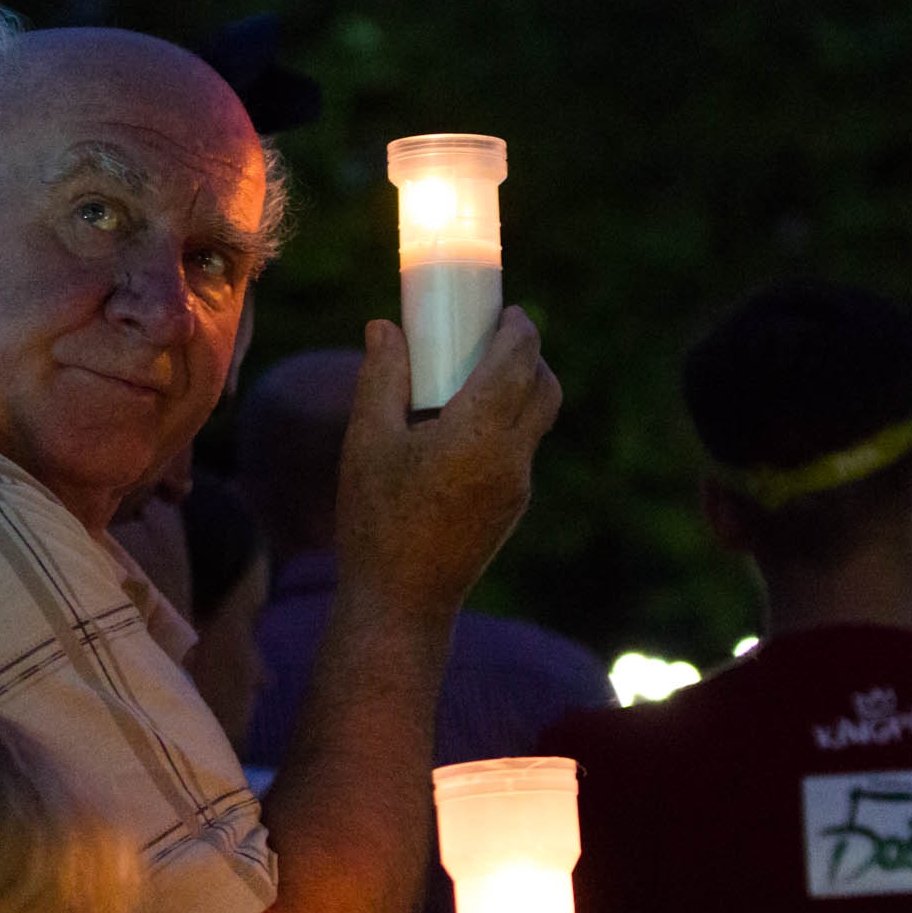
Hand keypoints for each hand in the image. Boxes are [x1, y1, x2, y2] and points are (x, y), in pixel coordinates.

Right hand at [336, 306, 560, 616]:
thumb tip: (385, 326)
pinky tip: (462, 429)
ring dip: (520, 389)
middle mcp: (510, 456)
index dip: (520, 326)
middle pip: (544, 386)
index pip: (520, 359)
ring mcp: (517, 486)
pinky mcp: (512, 507)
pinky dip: (506, 423)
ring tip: (475, 379)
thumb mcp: (367, 441)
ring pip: (536, 419)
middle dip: (528, 354)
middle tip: (495, 337)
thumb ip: (381, 377)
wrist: (401, 602)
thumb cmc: (376, 519)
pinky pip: (520, 450)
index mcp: (478, 432)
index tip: (505, 310)